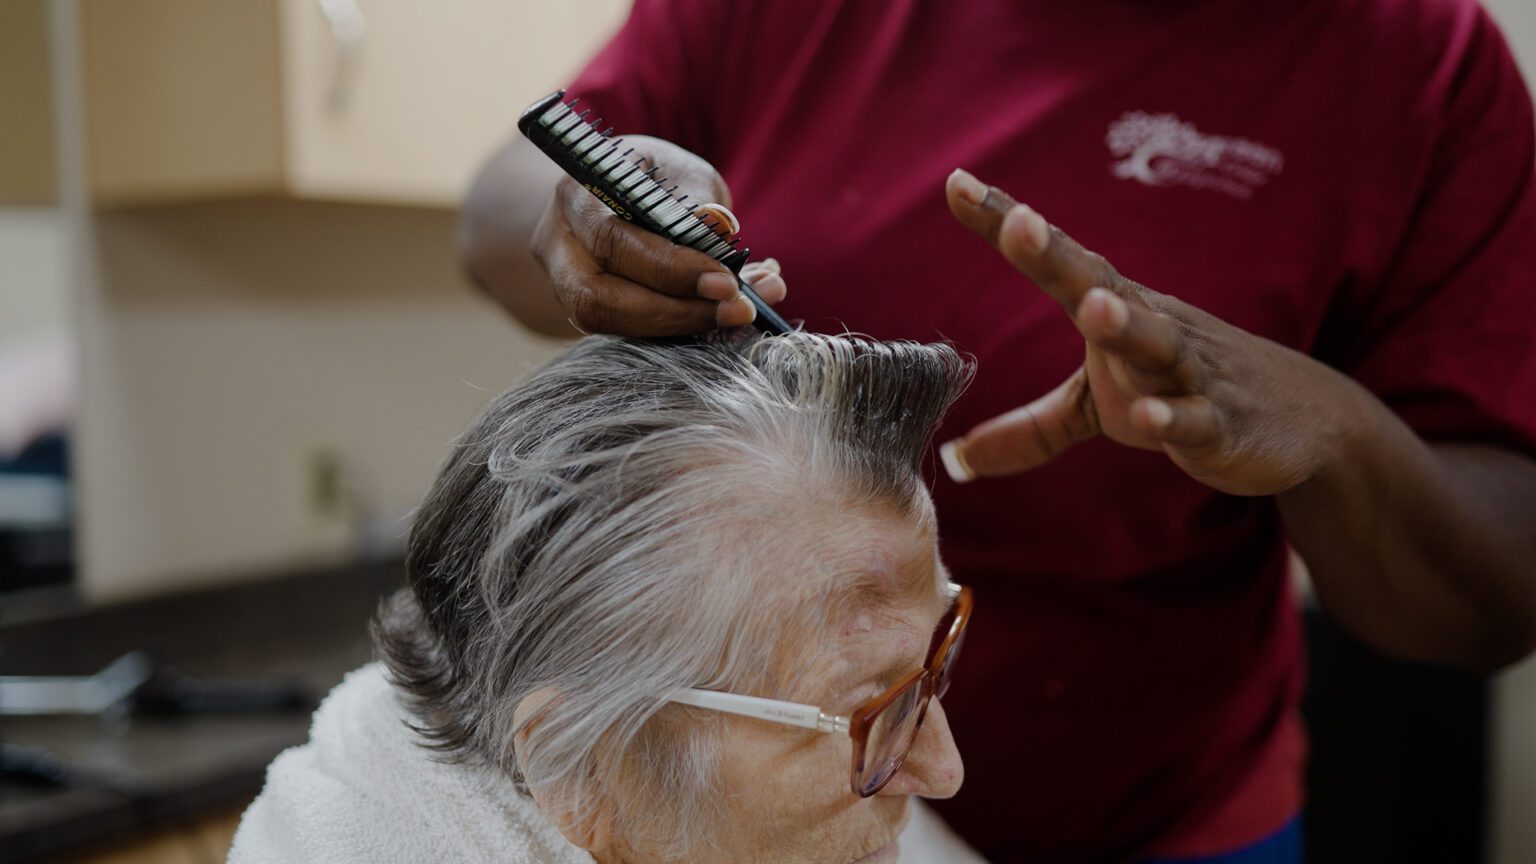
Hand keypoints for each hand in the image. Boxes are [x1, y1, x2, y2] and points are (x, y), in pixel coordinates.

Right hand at [529, 135, 786, 335]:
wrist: (617, 197)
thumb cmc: (656, 179)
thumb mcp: (682, 172)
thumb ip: (699, 201)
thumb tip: (719, 234)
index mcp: (577, 192)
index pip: (612, 239)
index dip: (669, 269)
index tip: (728, 284)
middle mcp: (556, 240)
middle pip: (598, 294)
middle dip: (675, 310)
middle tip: (737, 311)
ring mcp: (561, 280)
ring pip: (603, 320)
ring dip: (673, 326)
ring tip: (730, 317)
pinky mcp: (581, 309)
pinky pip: (620, 330)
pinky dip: (670, 329)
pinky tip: (712, 320)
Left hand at [939, 169, 1362, 496]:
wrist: (1304, 421)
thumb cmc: (1178, 392)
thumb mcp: (1097, 410)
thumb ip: (1029, 429)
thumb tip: (954, 460)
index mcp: (1113, 308)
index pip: (1055, 261)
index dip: (1005, 223)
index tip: (957, 184)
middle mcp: (1149, 326)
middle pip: (1098, 285)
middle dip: (1057, 255)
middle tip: (1020, 222)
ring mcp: (1188, 374)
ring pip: (1155, 344)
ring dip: (1124, 325)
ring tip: (1093, 307)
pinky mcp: (1222, 425)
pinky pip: (1193, 419)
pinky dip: (1171, 418)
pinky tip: (1149, 419)